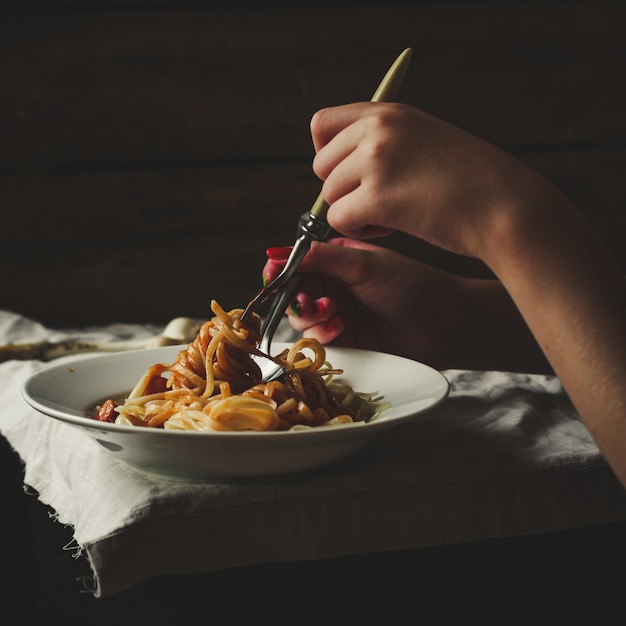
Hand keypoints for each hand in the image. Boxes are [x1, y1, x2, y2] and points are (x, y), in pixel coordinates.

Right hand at [263, 238, 549, 372]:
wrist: (444, 325)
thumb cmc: (412, 285)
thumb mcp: (364, 264)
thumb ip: (321, 258)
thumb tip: (275, 253)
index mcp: (338, 258)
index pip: (297, 262)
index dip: (282, 270)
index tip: (272, 275)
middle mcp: (334, 285)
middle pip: (293, 292)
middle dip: (295, 296)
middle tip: (310, 300)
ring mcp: (337, 313)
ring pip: (300, 317)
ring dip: (310, 316)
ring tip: (333, 313)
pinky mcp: (344, 340)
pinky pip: (316, 338)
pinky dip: (321, 334)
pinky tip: (340, 328)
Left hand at [310, 101, 557, 261]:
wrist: (504, 206)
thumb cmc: (469, 181)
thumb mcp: (424, 140)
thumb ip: (383, 142)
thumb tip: (337, 166)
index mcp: (388, 112)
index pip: (321, 124)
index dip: (327, 153)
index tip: (350, 173)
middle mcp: (377, 129)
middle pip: (321, 166)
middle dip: (343, 189)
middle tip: (379, 200)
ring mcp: (376, 161)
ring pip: (329, 195)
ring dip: (354, 212)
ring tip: (392, 214)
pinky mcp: (377, 197)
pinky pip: (338, 219)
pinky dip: (360, 231)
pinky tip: (392, 227)